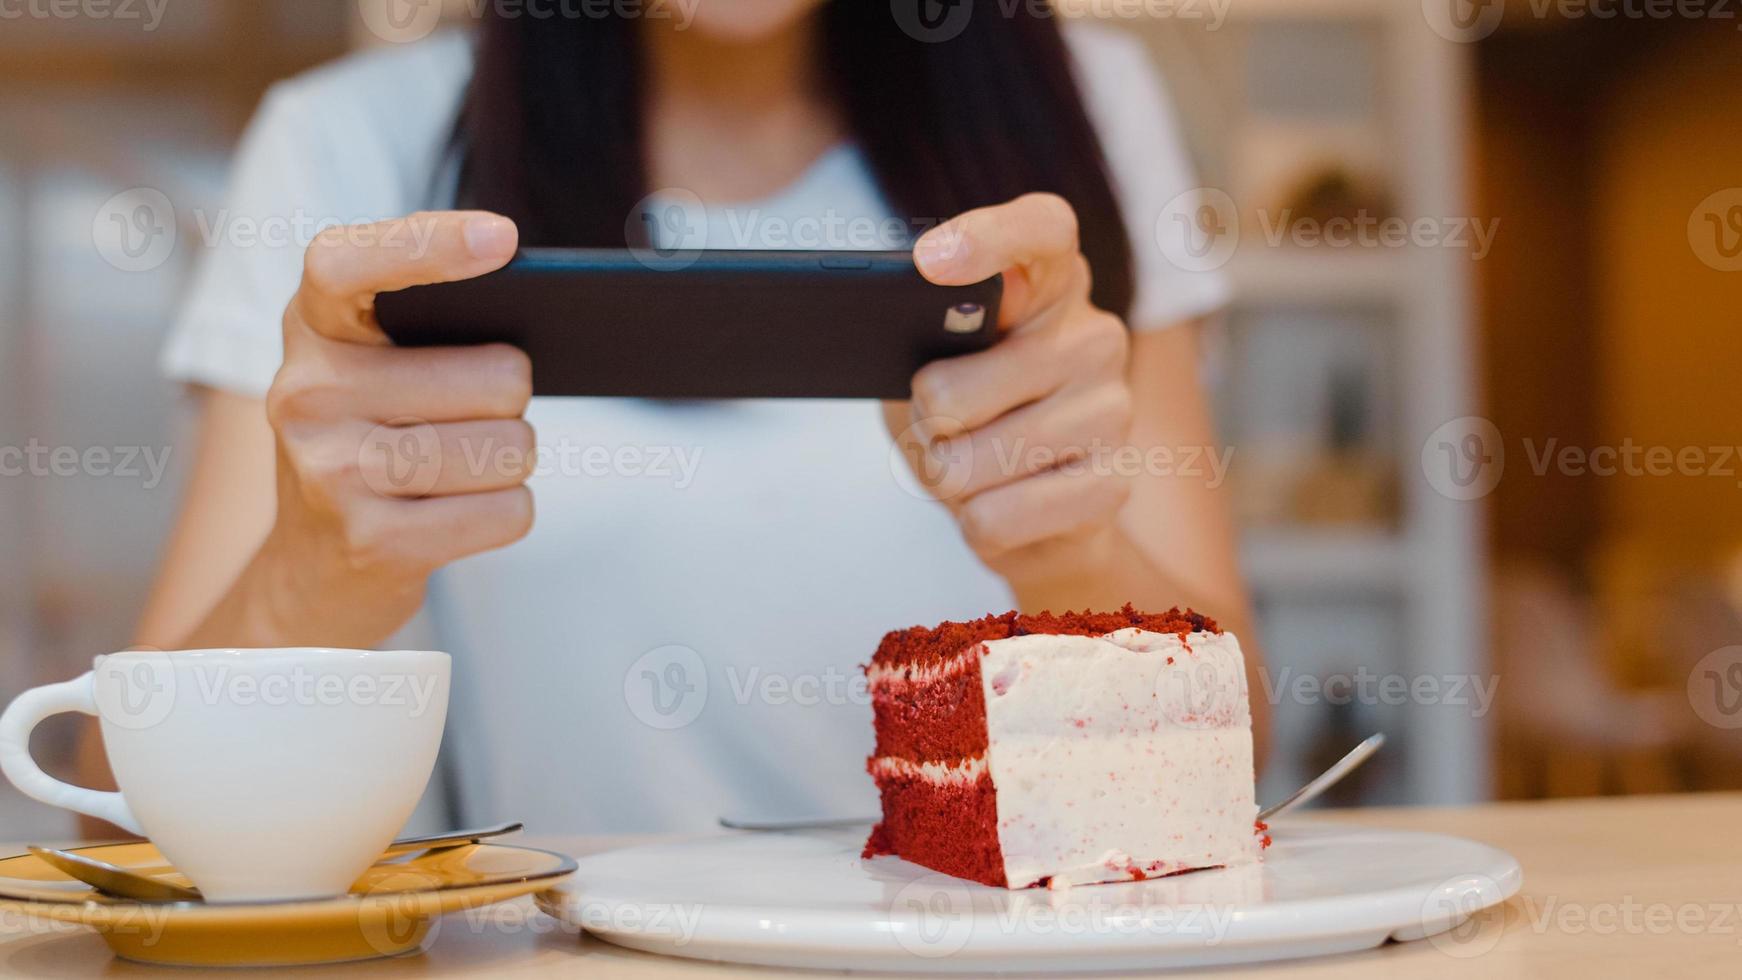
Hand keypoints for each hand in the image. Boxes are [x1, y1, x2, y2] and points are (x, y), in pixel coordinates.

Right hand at [255, 211, 536, 643]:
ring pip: (511, 448)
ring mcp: (332, 470)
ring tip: (459, 468)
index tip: (500, 237)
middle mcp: (308, 392)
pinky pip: (509, 511)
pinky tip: (459, 512)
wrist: (311, 569)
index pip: (350, 263)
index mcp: (313, 327)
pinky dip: (506, 512)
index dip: (426, 245)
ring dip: (511, 461)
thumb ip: (426, 320)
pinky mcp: (372, 542)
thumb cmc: (372, 440)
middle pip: (499, 377)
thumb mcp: (369, 367)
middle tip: (464, 418)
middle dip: (511, 403)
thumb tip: (532, 308)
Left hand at [888, 193, 1134, 588]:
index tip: (929, 262)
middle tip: (938, 431)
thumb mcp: (929, 364)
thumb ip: (921, 340)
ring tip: (974, 471)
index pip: (1042, 229)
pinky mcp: (1112, 485)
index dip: (988, 236)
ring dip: (946, 481)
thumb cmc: (970, 420)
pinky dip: (977, 525)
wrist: (1030, 515)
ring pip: (966, 464)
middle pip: (950, 391)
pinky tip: (1002, 507)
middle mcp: (1093, 335)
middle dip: (919, 429)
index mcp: (1047, 281)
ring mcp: (1111, 410)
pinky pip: (996, 517)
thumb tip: (918, 376)